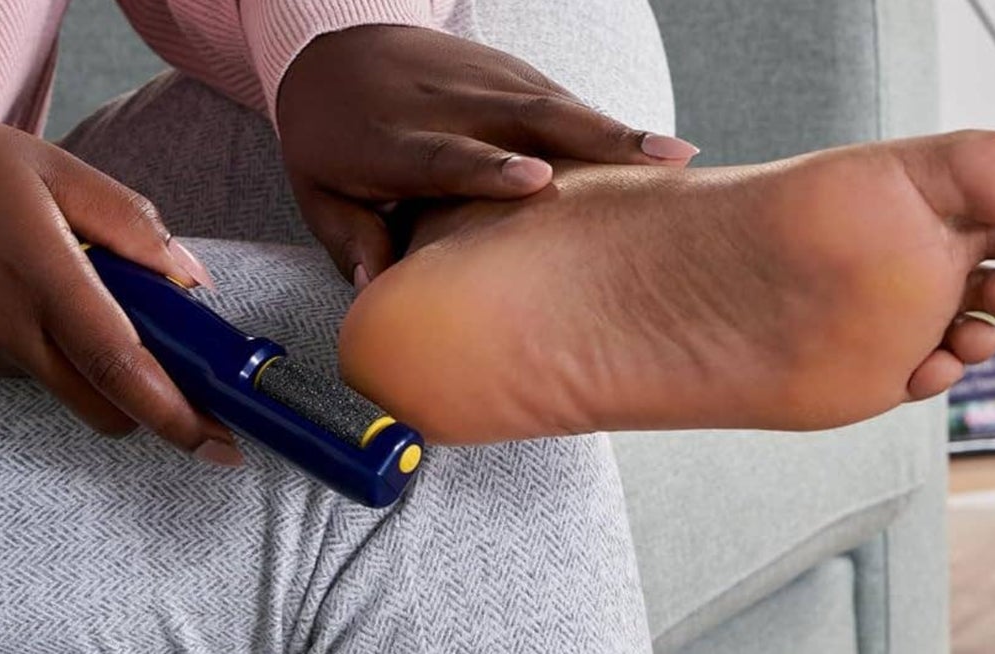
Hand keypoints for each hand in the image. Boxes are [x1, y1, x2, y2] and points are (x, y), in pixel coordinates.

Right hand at [0, 104, 241, 464]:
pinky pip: (27, 372)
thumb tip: (190, 279)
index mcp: (42, 277)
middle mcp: (6, 329)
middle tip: (194, 389)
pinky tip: (36, 297)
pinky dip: (55, 351)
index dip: (178, 414)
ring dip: (103, 371)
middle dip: (157, 412)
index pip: (121, 368)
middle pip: (103, 407)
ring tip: (94, 300)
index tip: (224, 440)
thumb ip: (132, 225)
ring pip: (67, 390)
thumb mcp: (53, 168)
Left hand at [277, 25, 698, 286]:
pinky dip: (603, 125)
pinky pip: (560, 101)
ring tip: (677, 158)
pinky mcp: (508, 75)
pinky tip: (652, 151)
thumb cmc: (330, 139)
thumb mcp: (316, 194)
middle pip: (523, 118)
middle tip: (656, 162)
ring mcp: (482, 83)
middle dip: (591, 137)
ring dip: (614, 129)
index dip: (490, 166)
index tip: (537, 180)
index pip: (446, 153)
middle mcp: (444, 103)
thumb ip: (351, 240)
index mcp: (391, 140)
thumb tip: (379, 292)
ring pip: (554, 103)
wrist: (333, 50)